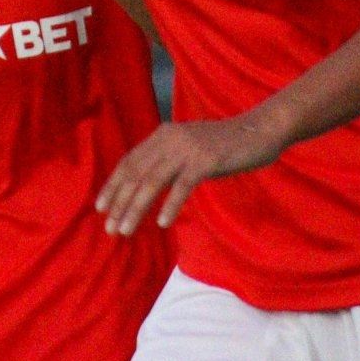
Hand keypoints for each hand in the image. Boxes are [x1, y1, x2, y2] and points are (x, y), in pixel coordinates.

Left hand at [95, 111, 291, 234]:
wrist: (258, 130)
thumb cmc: (223, 145)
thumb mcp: (188, 148)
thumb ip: (167, 159)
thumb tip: (142, 185)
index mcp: (162, 134)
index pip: (129, 161)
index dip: (113, 185)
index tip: (101, 207)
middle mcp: (170, 138)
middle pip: (136, 173)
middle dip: (120, 202)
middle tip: (109, 228)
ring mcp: (188, 148)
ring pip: (153, 182)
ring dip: (136, 208)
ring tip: (125, 230)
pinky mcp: (206, 160)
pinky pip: (182, 186)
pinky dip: (170, 205)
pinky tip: (162, 223)